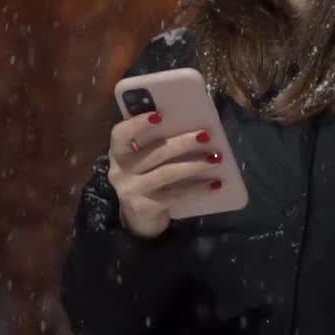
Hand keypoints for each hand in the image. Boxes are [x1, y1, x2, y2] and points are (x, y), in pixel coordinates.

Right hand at [106, 111, 222, 238]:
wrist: (138, 219)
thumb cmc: (145, 178)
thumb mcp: (142, 161)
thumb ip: (156, 144)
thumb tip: (190, 126)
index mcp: (118, 152)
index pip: (120, 134)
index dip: (137, 123)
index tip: (159, 115)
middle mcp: (120, 171)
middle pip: (153, 153)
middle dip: (182, 143)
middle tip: (205, 135)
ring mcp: (132, 191)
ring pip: (167, 173)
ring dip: (194, 165)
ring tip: (215, 158)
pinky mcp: (145, 207)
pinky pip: (176, 195)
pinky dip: (198, 188)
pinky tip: (215, 183)